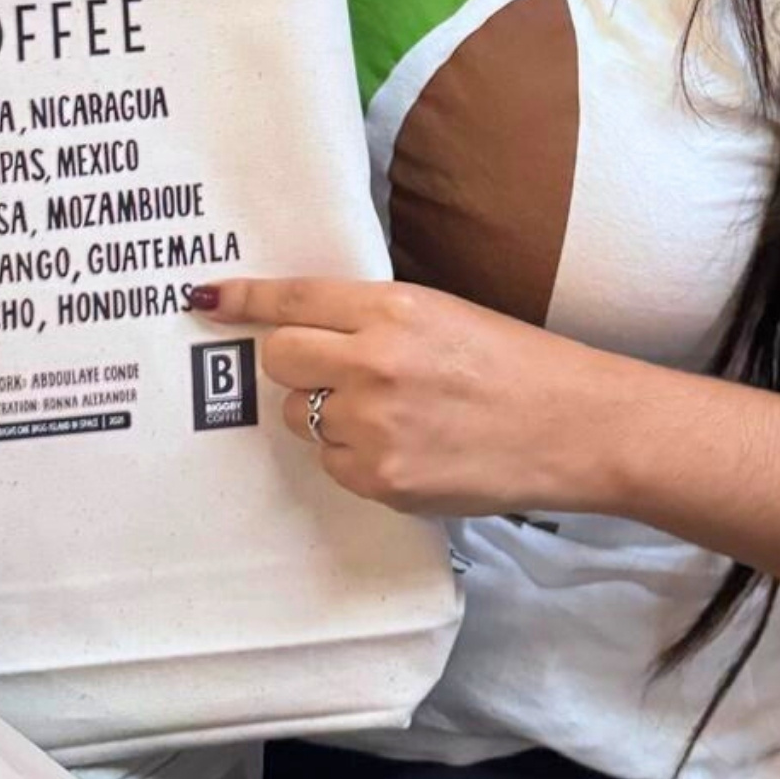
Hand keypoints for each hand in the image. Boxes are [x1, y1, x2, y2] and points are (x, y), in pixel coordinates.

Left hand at [196, 277, 622, 518]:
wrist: (572, 426)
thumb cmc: (514, 364)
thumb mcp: (444, 314)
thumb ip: (375, 319)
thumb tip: (310, 329)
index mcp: (394, 309)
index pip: (297, 299)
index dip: (246, 299)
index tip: (207, 299)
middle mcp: (375, 363)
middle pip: (280, 359)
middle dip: (292, 363)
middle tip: (328, 369)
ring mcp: (374, 426)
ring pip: (299, 417)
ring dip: (325, 414)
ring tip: (389, 414)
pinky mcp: (381, 479)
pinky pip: (331, 465)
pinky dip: (352, 457)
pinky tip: (402, 447)